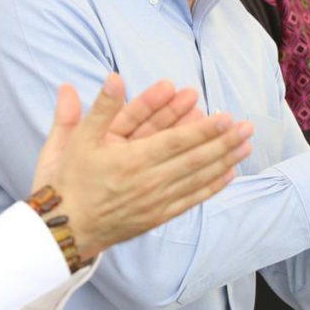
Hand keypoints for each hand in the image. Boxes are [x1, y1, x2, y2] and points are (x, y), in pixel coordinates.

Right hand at [32, 74, 253, 259]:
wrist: (61, 232)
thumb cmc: (64, 182)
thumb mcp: (73, 141)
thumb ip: (97, 109)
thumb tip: (112, 77)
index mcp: (129, 161)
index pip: (175, 142)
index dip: (203, 129)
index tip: (226, 117)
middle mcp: (147, 183)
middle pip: (194, 160)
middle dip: (223, 142)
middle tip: (247, 127)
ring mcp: (154, 202)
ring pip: (197, 179)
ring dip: (224, 161)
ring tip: (246, 146)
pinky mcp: (156, 217)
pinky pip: (190, 200)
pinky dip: (212, 187)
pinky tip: (228, 174)